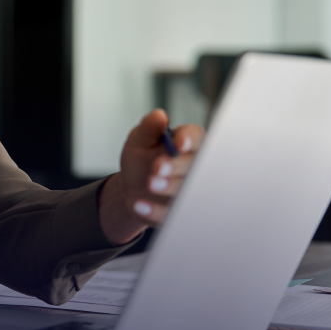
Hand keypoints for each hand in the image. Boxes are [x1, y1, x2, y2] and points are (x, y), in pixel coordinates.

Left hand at [99, 109, 204, 244]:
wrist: (133, 189)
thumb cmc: (141, 160)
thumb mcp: (139, 141)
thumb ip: (148, 128)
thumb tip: (159, 115)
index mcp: (188, 144)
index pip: (197, 138)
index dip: (190, 140)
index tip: (179, 143)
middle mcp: (195, 167)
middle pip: (195, 165)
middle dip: (177, 166)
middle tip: (158, 167)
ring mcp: (191, 191)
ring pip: (188, 190)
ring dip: (169, 187)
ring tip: (149, 183)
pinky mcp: (182, 212)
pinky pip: (173, 214)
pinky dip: (156, 211)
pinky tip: (140, 206)